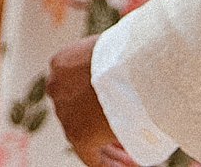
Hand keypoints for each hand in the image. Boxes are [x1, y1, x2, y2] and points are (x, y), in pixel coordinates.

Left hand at [48, 38, 138, 165]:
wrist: (131, 66)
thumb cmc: (137, 51)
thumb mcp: (122, 45)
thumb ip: (122, 53)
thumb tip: (144, 47)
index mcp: (61, 63)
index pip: (74, 89)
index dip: (94, 104)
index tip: (116, 112)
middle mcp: (56, 87)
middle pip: (76, 113)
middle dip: (100, 127)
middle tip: (123, 140)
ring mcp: (64, 112)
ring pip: (83, 137)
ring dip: (107, 149)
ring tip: (130, 160)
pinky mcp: (77, 134)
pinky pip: (91, 157)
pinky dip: (108, 163)